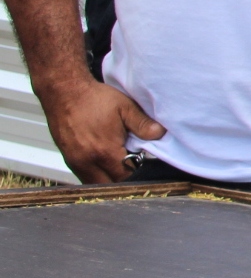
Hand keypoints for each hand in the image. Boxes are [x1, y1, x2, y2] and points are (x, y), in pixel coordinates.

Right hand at [44, 77, 164, 182]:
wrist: (64, 92)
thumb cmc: (94, 98)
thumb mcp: (125, 107)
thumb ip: (143, 124)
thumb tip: (160, 134)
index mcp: (105, 152)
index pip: (126, 177)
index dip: (138, 175)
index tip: (145, 167)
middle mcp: (88, 162)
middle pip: (110, 185)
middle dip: (124, 181)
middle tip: (133, 169)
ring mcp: (75, 162)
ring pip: (95, 184)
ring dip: (109, 180)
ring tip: (120, 167)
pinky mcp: (68, 159)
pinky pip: (84, 176)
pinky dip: (96, 176)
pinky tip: (106, 165)